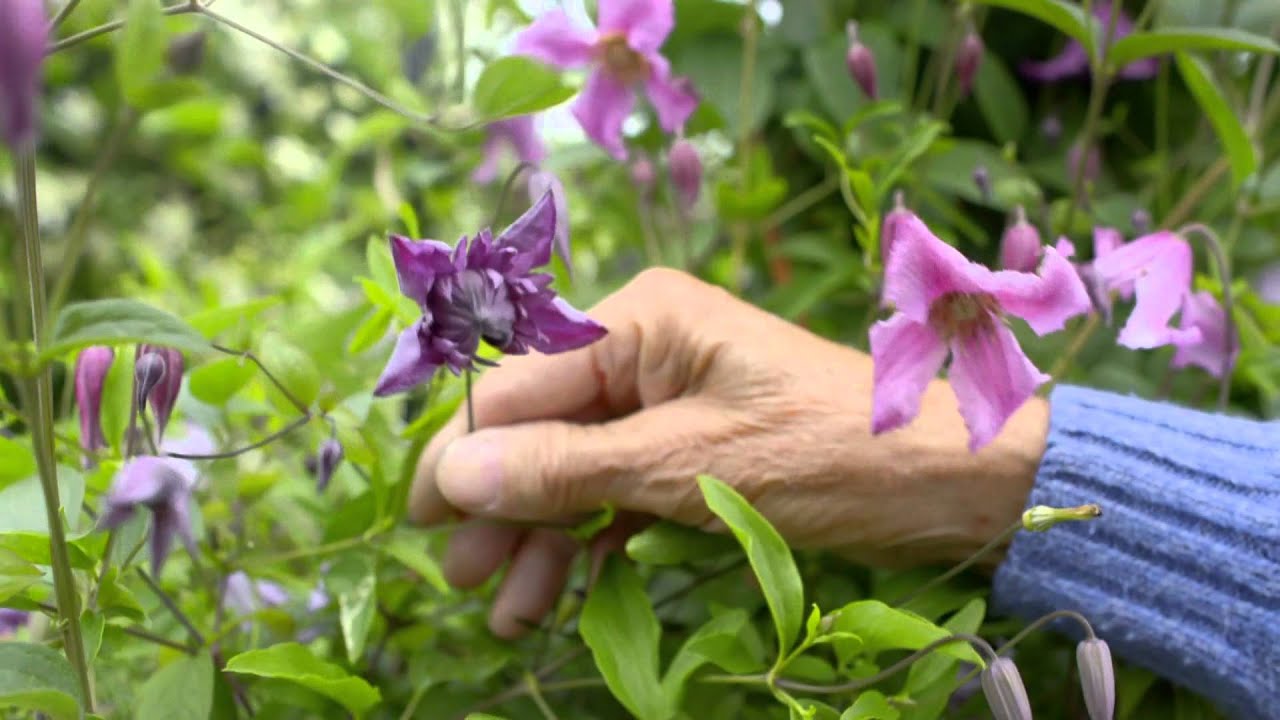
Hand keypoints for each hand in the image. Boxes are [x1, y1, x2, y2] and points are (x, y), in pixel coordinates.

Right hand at [409, 268, 1048, 637]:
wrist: (949, 480)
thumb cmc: (829, 453)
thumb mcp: (689, 466)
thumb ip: (569, 470)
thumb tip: (454, 476)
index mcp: (639, 322)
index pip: (520, 384)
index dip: (464, 453)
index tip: (421, 522)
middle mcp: (644, 351)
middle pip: (540, 429)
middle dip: (502, 505)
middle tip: (462, 580)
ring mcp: (668, 402)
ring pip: (575, 470)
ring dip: (540, 537)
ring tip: (508, 612)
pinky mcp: (692, 451)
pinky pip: (618, 492)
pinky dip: (591, 541)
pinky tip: (558, 594)